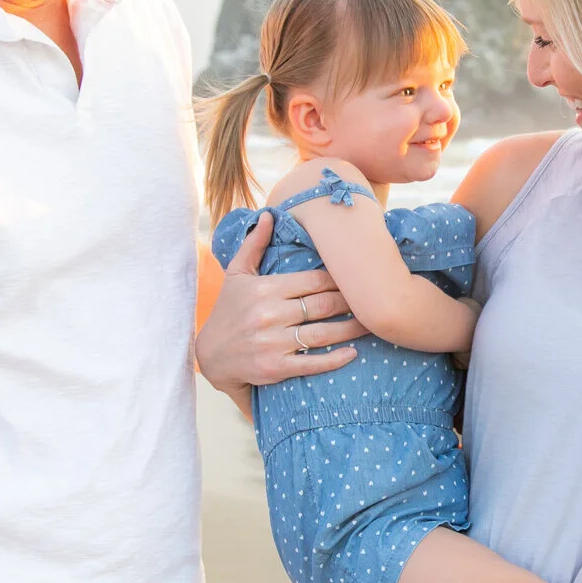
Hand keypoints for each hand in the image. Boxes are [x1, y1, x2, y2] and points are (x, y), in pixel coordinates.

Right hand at [194, 212, 364, 390]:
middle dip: (352, 302)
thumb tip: (268, 215)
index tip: (357, 278)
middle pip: (324, 305)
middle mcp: (270, 314)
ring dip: (352, 329)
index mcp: (266, 289)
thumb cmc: (227, 311)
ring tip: (370, 323)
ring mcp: (273, 343)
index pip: (314, 280)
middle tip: (372, 299)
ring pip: (324, 333)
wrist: (209, 356)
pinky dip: (335, 359)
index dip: (340, 279)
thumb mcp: (236, 274)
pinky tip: (353, 353)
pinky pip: (312, 363)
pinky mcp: (275, 368)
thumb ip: (254, 244)